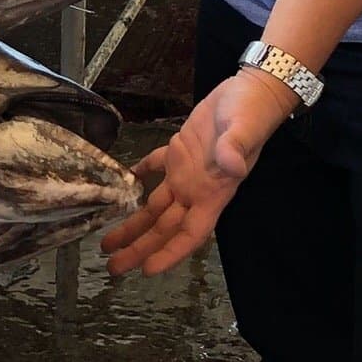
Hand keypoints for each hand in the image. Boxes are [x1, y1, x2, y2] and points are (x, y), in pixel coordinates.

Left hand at [100, 69, 299, 277]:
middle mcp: (197, 189)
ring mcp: (187, 172)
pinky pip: (155, 168)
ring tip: (107, 242)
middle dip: (140, 248)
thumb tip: (230, 165)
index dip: (170, 253)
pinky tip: (122, 184)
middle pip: (165, 227)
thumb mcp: (245, 130)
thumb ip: (235, 149)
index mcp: (213, 192)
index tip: (147, 270)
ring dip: (133, 223)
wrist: (253, 91)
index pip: (190, 233)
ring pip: (155, 206)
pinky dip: (138, 176)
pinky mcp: (179, 150)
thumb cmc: (252, 114)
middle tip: (113, 267)